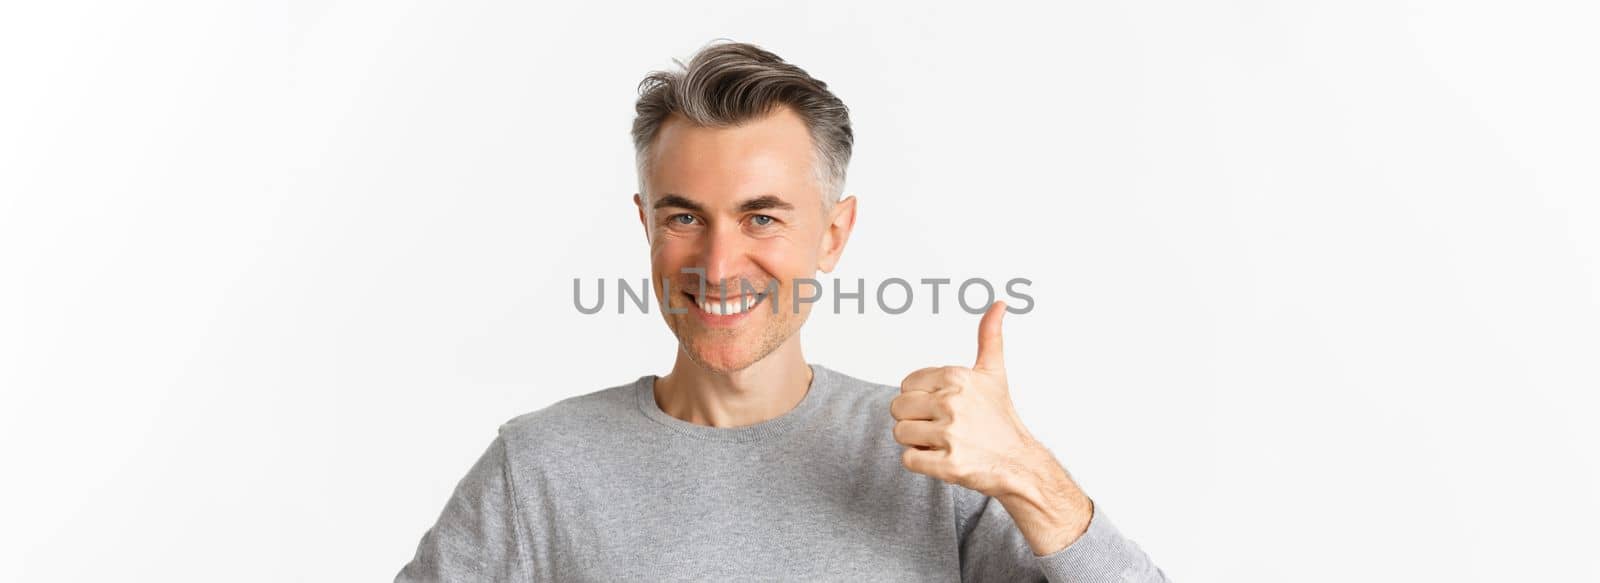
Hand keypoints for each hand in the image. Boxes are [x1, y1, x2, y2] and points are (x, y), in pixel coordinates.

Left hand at [892, 301, 1093, 554]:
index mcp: (957, 377)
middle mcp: (953, 402)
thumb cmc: (1000, 419)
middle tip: (940, 427)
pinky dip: (921, 462)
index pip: (906, 385)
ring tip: (943, 443)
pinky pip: (908, 460)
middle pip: (897, 409)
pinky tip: (944, 458)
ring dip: (917, 442)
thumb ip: (990, 336)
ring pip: (900, 434)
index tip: (942, 407)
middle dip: (914, 420)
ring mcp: (951, 435)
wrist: (1020, 464)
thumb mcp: (994, 373)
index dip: (920, 399)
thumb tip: (999, 303)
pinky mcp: (949, 465)